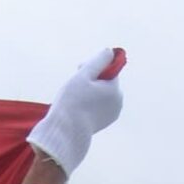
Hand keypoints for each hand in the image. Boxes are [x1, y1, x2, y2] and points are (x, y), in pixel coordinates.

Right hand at [23, 47, 125, 175]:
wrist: (65, 132)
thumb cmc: (72, 101)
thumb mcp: (84, 75)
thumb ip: (98, 61)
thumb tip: (111, 51)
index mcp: (115, 89)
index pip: (108, 69)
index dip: (93, 67)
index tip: (79, 70)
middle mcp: (118, 101)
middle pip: (106, 81)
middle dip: (92, 79)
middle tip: (74, 83)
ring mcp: (112, 113)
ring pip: (102, 94)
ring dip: (90, 91)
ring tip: (74, 97)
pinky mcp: (104, 122)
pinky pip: (99, 106)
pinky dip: (89, 103)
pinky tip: (77, 108)